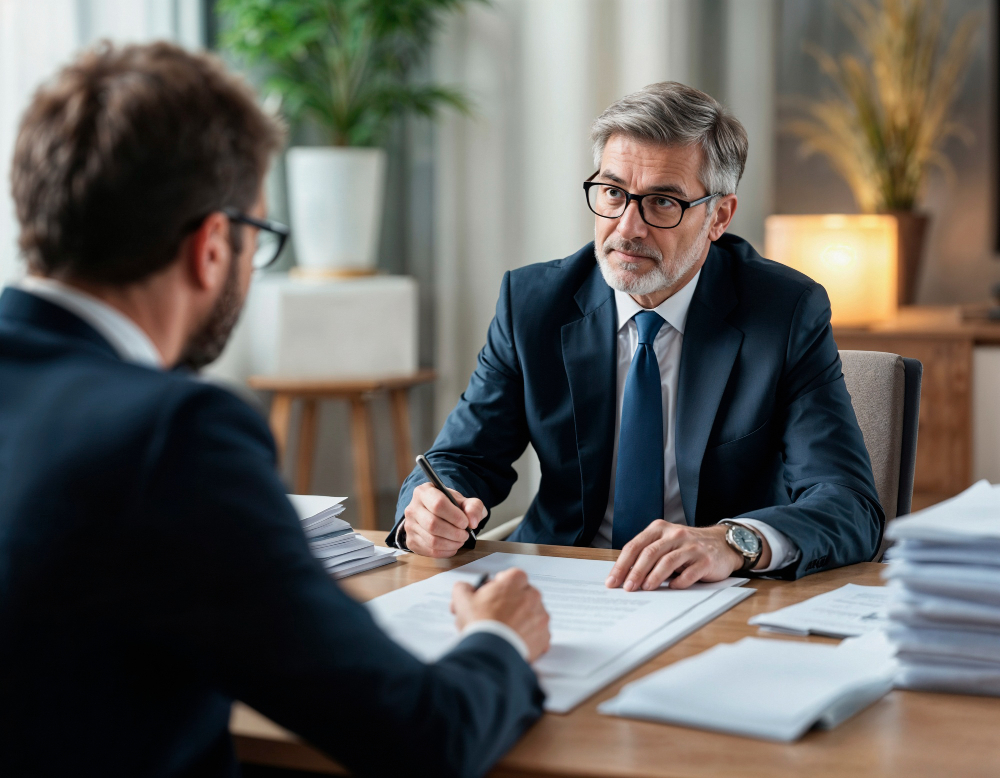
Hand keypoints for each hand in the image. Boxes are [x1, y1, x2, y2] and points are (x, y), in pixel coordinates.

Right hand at [403, 482, 485, 557]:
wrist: (439, 514)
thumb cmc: (451, 506)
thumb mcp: (465, 501)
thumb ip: (474, 507)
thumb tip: (473, 522)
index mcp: (424, 492)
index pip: (438, 504)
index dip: (455, 516)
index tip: (465, 522)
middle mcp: (413, 508)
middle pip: (433, 524)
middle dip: (454, 533)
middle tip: (465, 534)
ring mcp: (409, 526)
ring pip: (432, 540)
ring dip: (451, 544)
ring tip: (460, 540)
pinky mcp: (411, 541)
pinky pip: (430, 551)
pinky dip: (446, 552)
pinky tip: (453, 546)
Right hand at [451, 568, 550, 662]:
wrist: (491, 653)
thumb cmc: (480, 624)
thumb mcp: (462, 600)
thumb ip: (463, 588)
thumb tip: (465, 588)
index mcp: (515, 581)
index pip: (512, 576)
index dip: (501, 584)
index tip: (493, 594)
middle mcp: (533, 595)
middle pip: (523, 594)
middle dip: (511, 602)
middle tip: (495, 615)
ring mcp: (540, 616)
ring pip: (531, 614)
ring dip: (520, 620)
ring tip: (504, 631)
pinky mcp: (544, 636)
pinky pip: (538, 633)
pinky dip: (528, 637)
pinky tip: (514, 641)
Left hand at [605, 521, 769, 590]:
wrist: (722, 543)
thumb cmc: (687, 546)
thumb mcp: (666, 543)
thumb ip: (648, 554)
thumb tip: (624, 576)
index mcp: (659, 529)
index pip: (635, 546)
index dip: (621, 565)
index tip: (612, 581)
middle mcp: (675, 534)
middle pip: (649, 553)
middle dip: (635, 572)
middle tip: (627, 588)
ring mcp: (691, 546)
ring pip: (667, 561)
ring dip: (654, 577)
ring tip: (645, 589)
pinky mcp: (705, 559)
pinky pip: (689, 573)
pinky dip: (679, 582)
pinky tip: (672, 588)